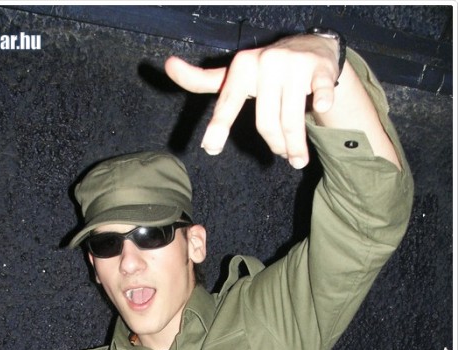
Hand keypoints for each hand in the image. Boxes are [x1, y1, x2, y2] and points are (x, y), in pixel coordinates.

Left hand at [165, 33, 339, 167]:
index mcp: (242, 66)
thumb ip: (204, 79)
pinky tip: (323, 105)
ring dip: (295, 146)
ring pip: (291, 119)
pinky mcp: (320, 68)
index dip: (219, 125)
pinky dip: (322, 99)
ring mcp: (294, 64)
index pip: (228, 102)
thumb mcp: (235, 75)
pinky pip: (320, 90)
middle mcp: (266, 62)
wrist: (311, 47)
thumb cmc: (266, 71)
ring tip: (296, 159)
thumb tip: (168, 66)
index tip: (210, 148)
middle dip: (275, 145)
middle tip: (281, 156)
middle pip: (266, 122)